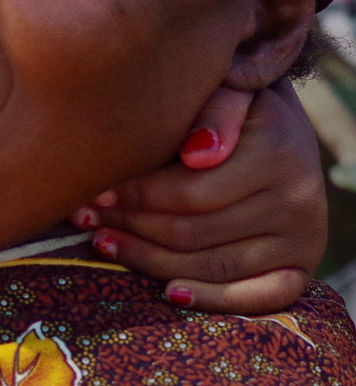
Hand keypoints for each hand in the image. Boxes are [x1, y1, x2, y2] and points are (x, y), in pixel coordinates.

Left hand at [73, 82, 327, 313]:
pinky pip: (261, 297)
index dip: (133, 196)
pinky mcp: (302, 266)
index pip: (187, 192)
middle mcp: (298, 199)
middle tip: (84, 218)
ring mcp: (303, 238)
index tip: (91, 190)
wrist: (278, 124)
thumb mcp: (226, 86)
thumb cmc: (232, 101)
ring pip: (213, 266)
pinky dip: (213, 299)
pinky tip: (168, 292)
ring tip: (103, 243)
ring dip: (150, 260)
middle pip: (193, 233)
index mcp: (277, 151)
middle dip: (130, 226)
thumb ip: (213, 109)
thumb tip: (197, 153)